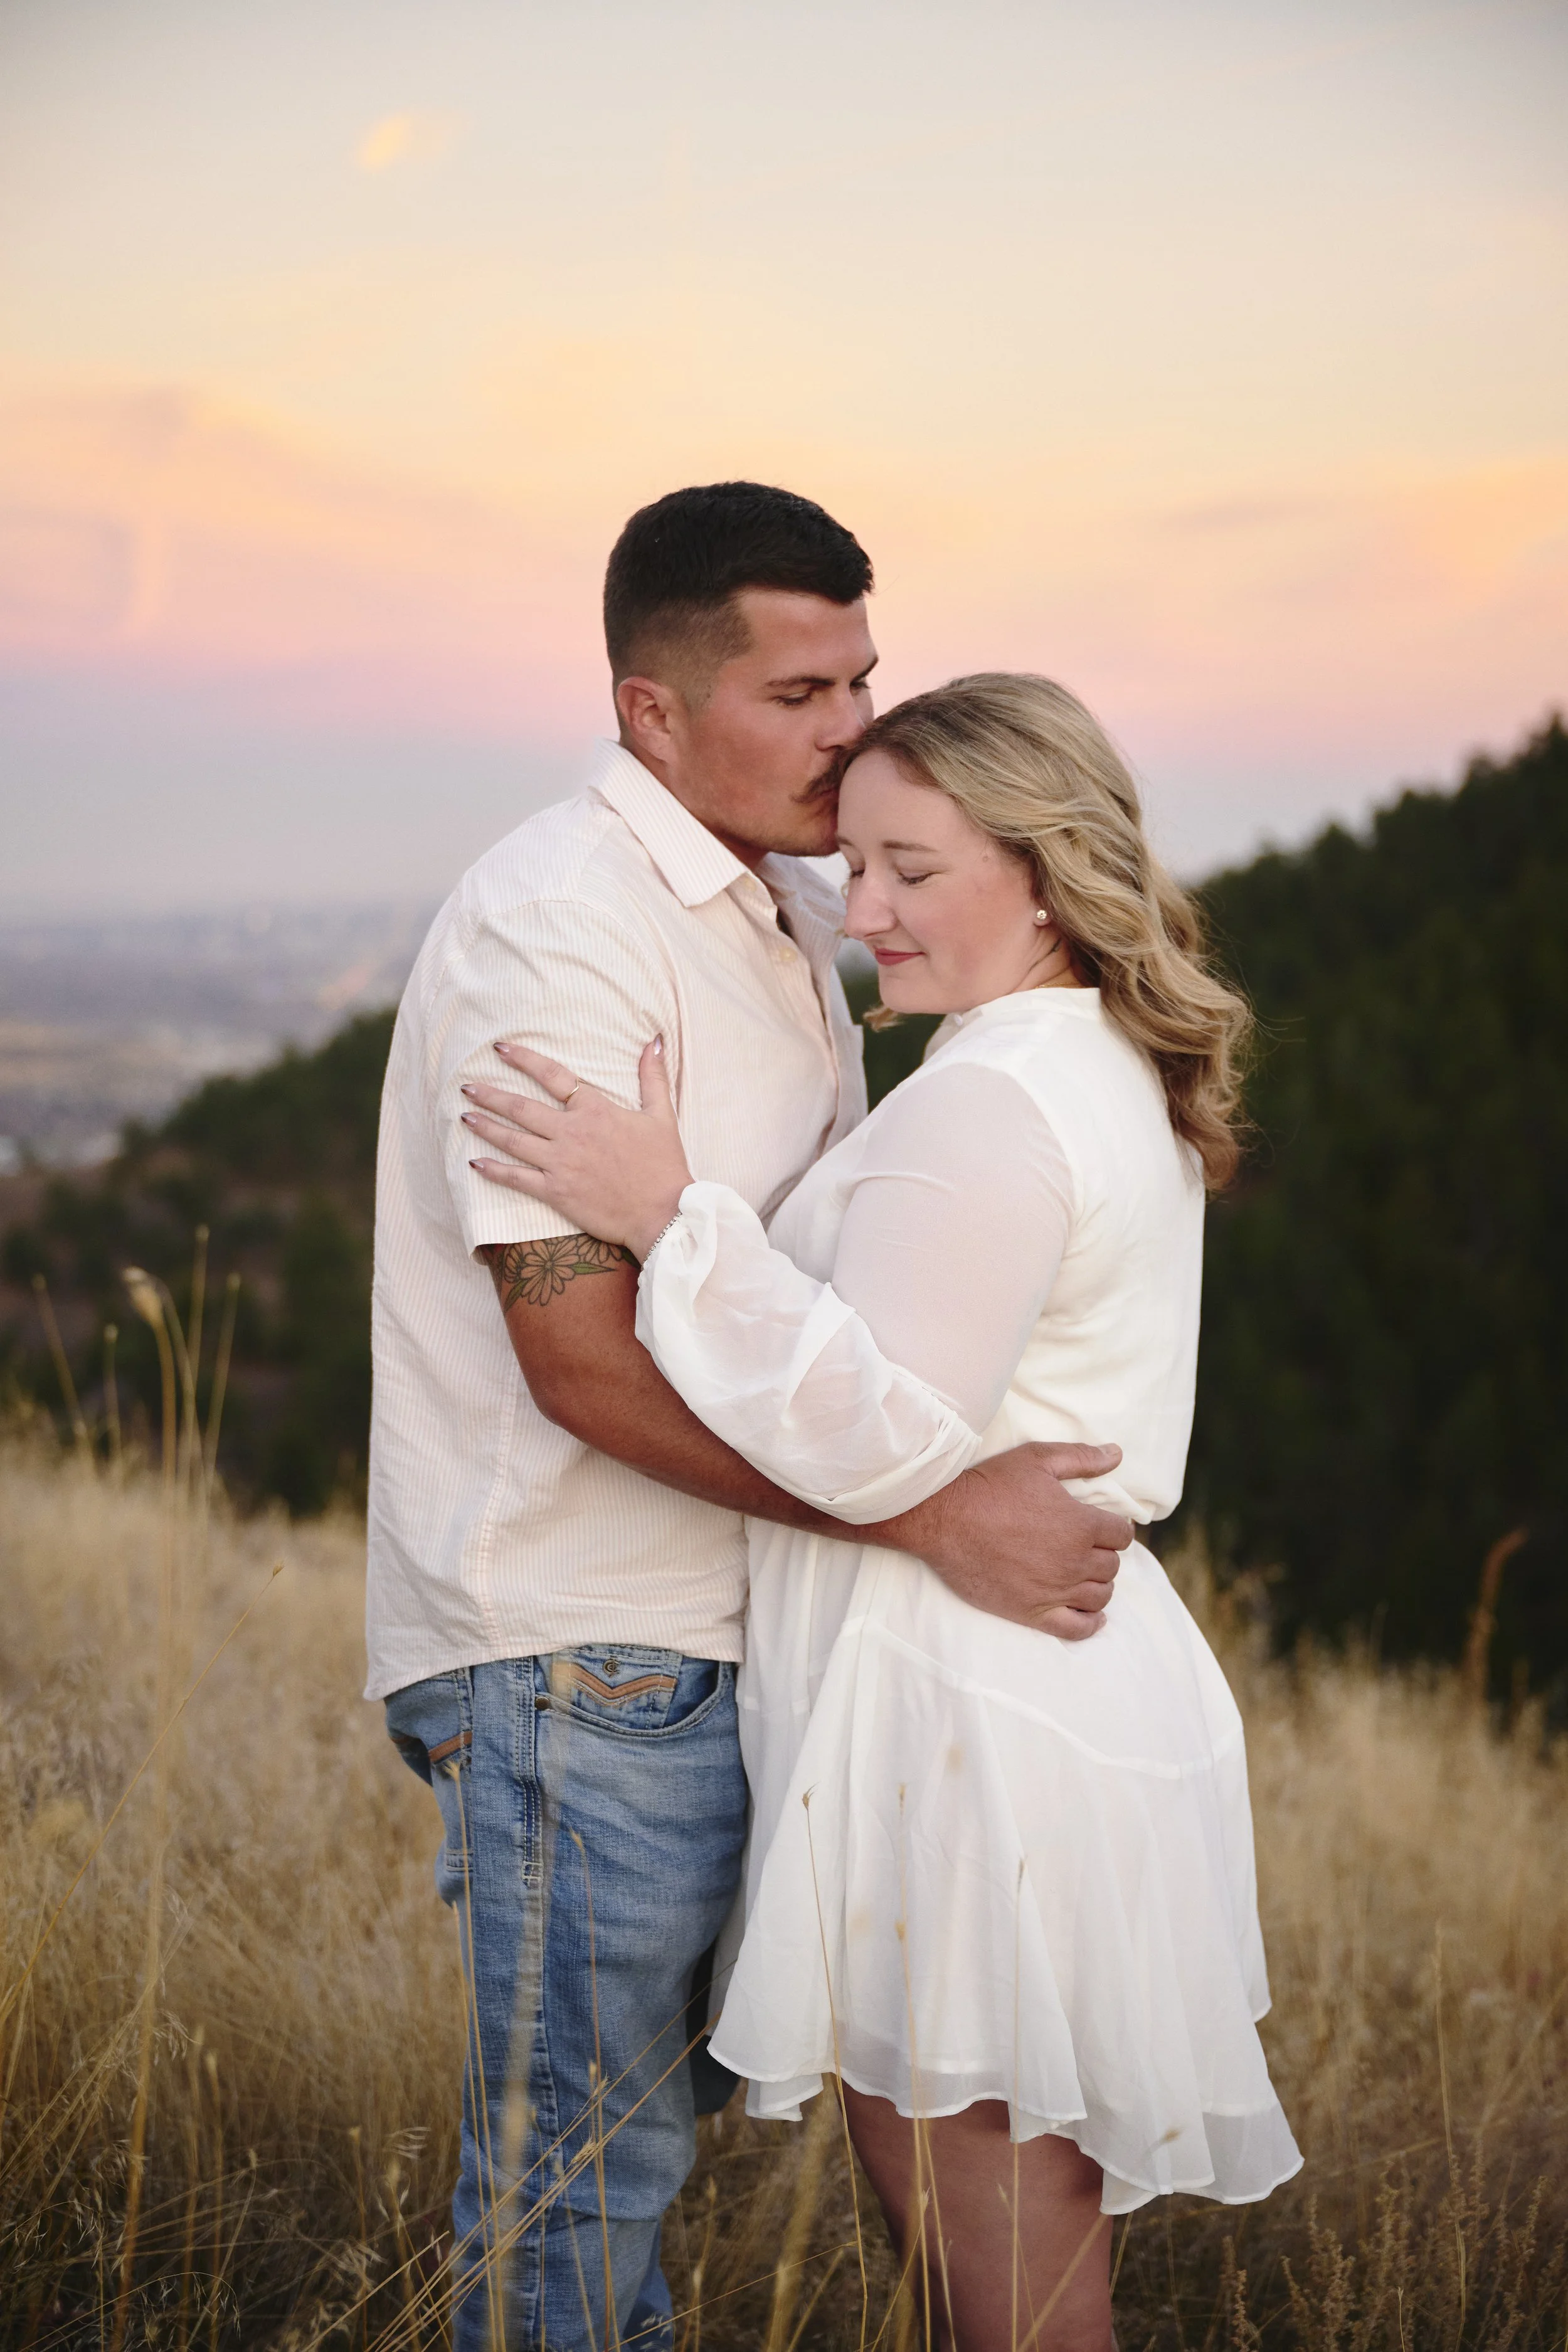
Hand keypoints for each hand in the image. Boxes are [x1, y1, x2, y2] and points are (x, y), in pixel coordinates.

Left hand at [462, 1039, 691, 1258]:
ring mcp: (560, 1163)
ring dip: (486, 1126)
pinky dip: (494, 1170)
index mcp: (595, 1110)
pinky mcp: (556, 1192)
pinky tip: (475, 1162)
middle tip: (467, 1086)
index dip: (524, 1059)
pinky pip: (517, 1178)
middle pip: (522, 1108)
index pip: (553, 1075)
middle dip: (491, 1095)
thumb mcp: (662, 1115)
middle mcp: (572, 1133)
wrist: (662, 1212)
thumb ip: (653, 1077)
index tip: (500, 1048)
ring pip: (514, 1140)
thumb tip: (653, 1040)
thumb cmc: (664, 1165)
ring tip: (465, 1116)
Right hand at [884, 1441, 1132, 1640]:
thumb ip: (1082, 1458)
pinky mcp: (1033, 1612)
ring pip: (1100, 1596)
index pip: (1121, 1535)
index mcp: (1081, 1525)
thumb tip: (1117, 1454)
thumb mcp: (1037, 1459)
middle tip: (1087, 1546)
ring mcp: (1055, 1590)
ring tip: (1084, 1574)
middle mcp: (1074, 1561)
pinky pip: (1077, 1628)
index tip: (1103, 1526)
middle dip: (1104, 1554)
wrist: (944, 1520)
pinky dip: (1091, 1623)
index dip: (1114, 1528)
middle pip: (1112, 1566)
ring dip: (1098, 1584)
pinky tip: (1092, 1614)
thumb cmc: (990, 1486)